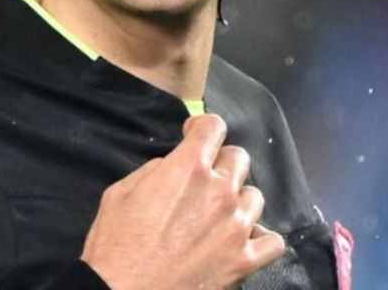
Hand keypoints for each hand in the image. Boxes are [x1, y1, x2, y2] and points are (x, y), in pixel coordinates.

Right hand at [79, 114, 286, 289]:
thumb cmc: (114, 247)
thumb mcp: (120, 194)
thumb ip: (154, 171)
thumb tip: (171, 168)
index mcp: (187, 168)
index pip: (213, 126)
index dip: (203, 128)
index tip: (196, 137)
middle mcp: (219, 191)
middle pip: (238, 158)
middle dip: (221, 165)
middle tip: (204, 182)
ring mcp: (236, 227)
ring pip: (255, 196)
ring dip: (239, 201)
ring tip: (221, 216)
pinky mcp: (244, 261)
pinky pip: (272, 241)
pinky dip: (260, 239)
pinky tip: (243, 241)